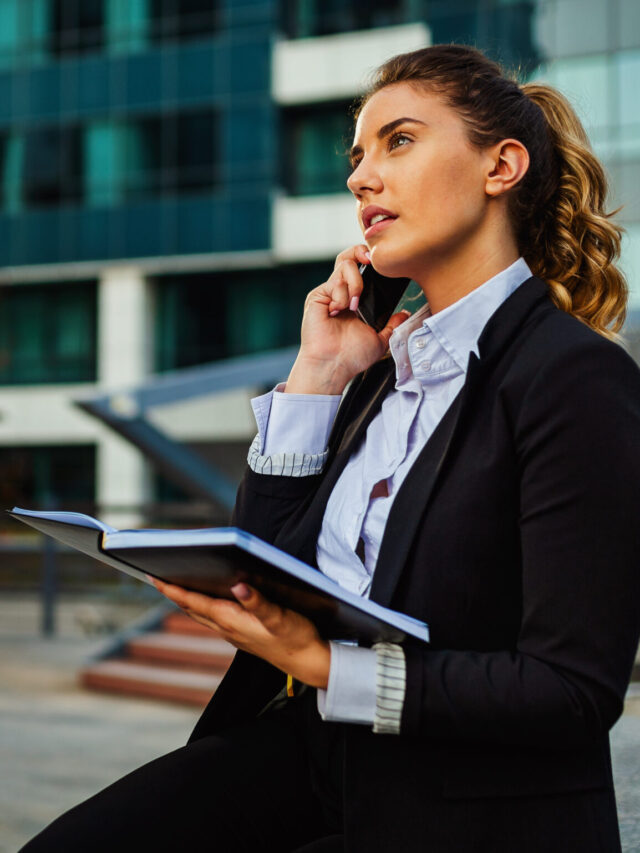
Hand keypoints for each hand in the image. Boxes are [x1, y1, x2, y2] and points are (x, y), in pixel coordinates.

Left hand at [151, 579, 330, 688]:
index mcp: (231, 620)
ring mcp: (233, 633)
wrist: (307, 662)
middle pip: (191, 608)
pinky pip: (213, 617)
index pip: (194, 602)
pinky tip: (206, 598)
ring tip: (174, 584)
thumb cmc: (295, 637)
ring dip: (186, 599)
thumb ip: (258, 601)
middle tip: (155, 575)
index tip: (153, 577)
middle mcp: (227, 628)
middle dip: (173, 592)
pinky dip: (202, 605)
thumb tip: (238, 584)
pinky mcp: (242, 634)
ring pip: (201, 614)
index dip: (173, 590)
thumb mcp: (279, 616)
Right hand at [285, 244, 409, 394]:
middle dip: (360, 252)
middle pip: (348, 257)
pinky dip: (342, 296)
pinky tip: (338, 312)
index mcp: (353, 300)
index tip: (381, 262)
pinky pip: (334, 283)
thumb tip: (406, 313)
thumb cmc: (351, 356)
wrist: (333, 366)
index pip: (360, 269)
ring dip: (355, 284)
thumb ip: (391, 325)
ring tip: (353, 307)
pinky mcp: (317, 296)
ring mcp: (327, 293)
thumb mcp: (379, 339)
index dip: (368, 259)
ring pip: (344, 266)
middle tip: (371, 261)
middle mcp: (339, 293)